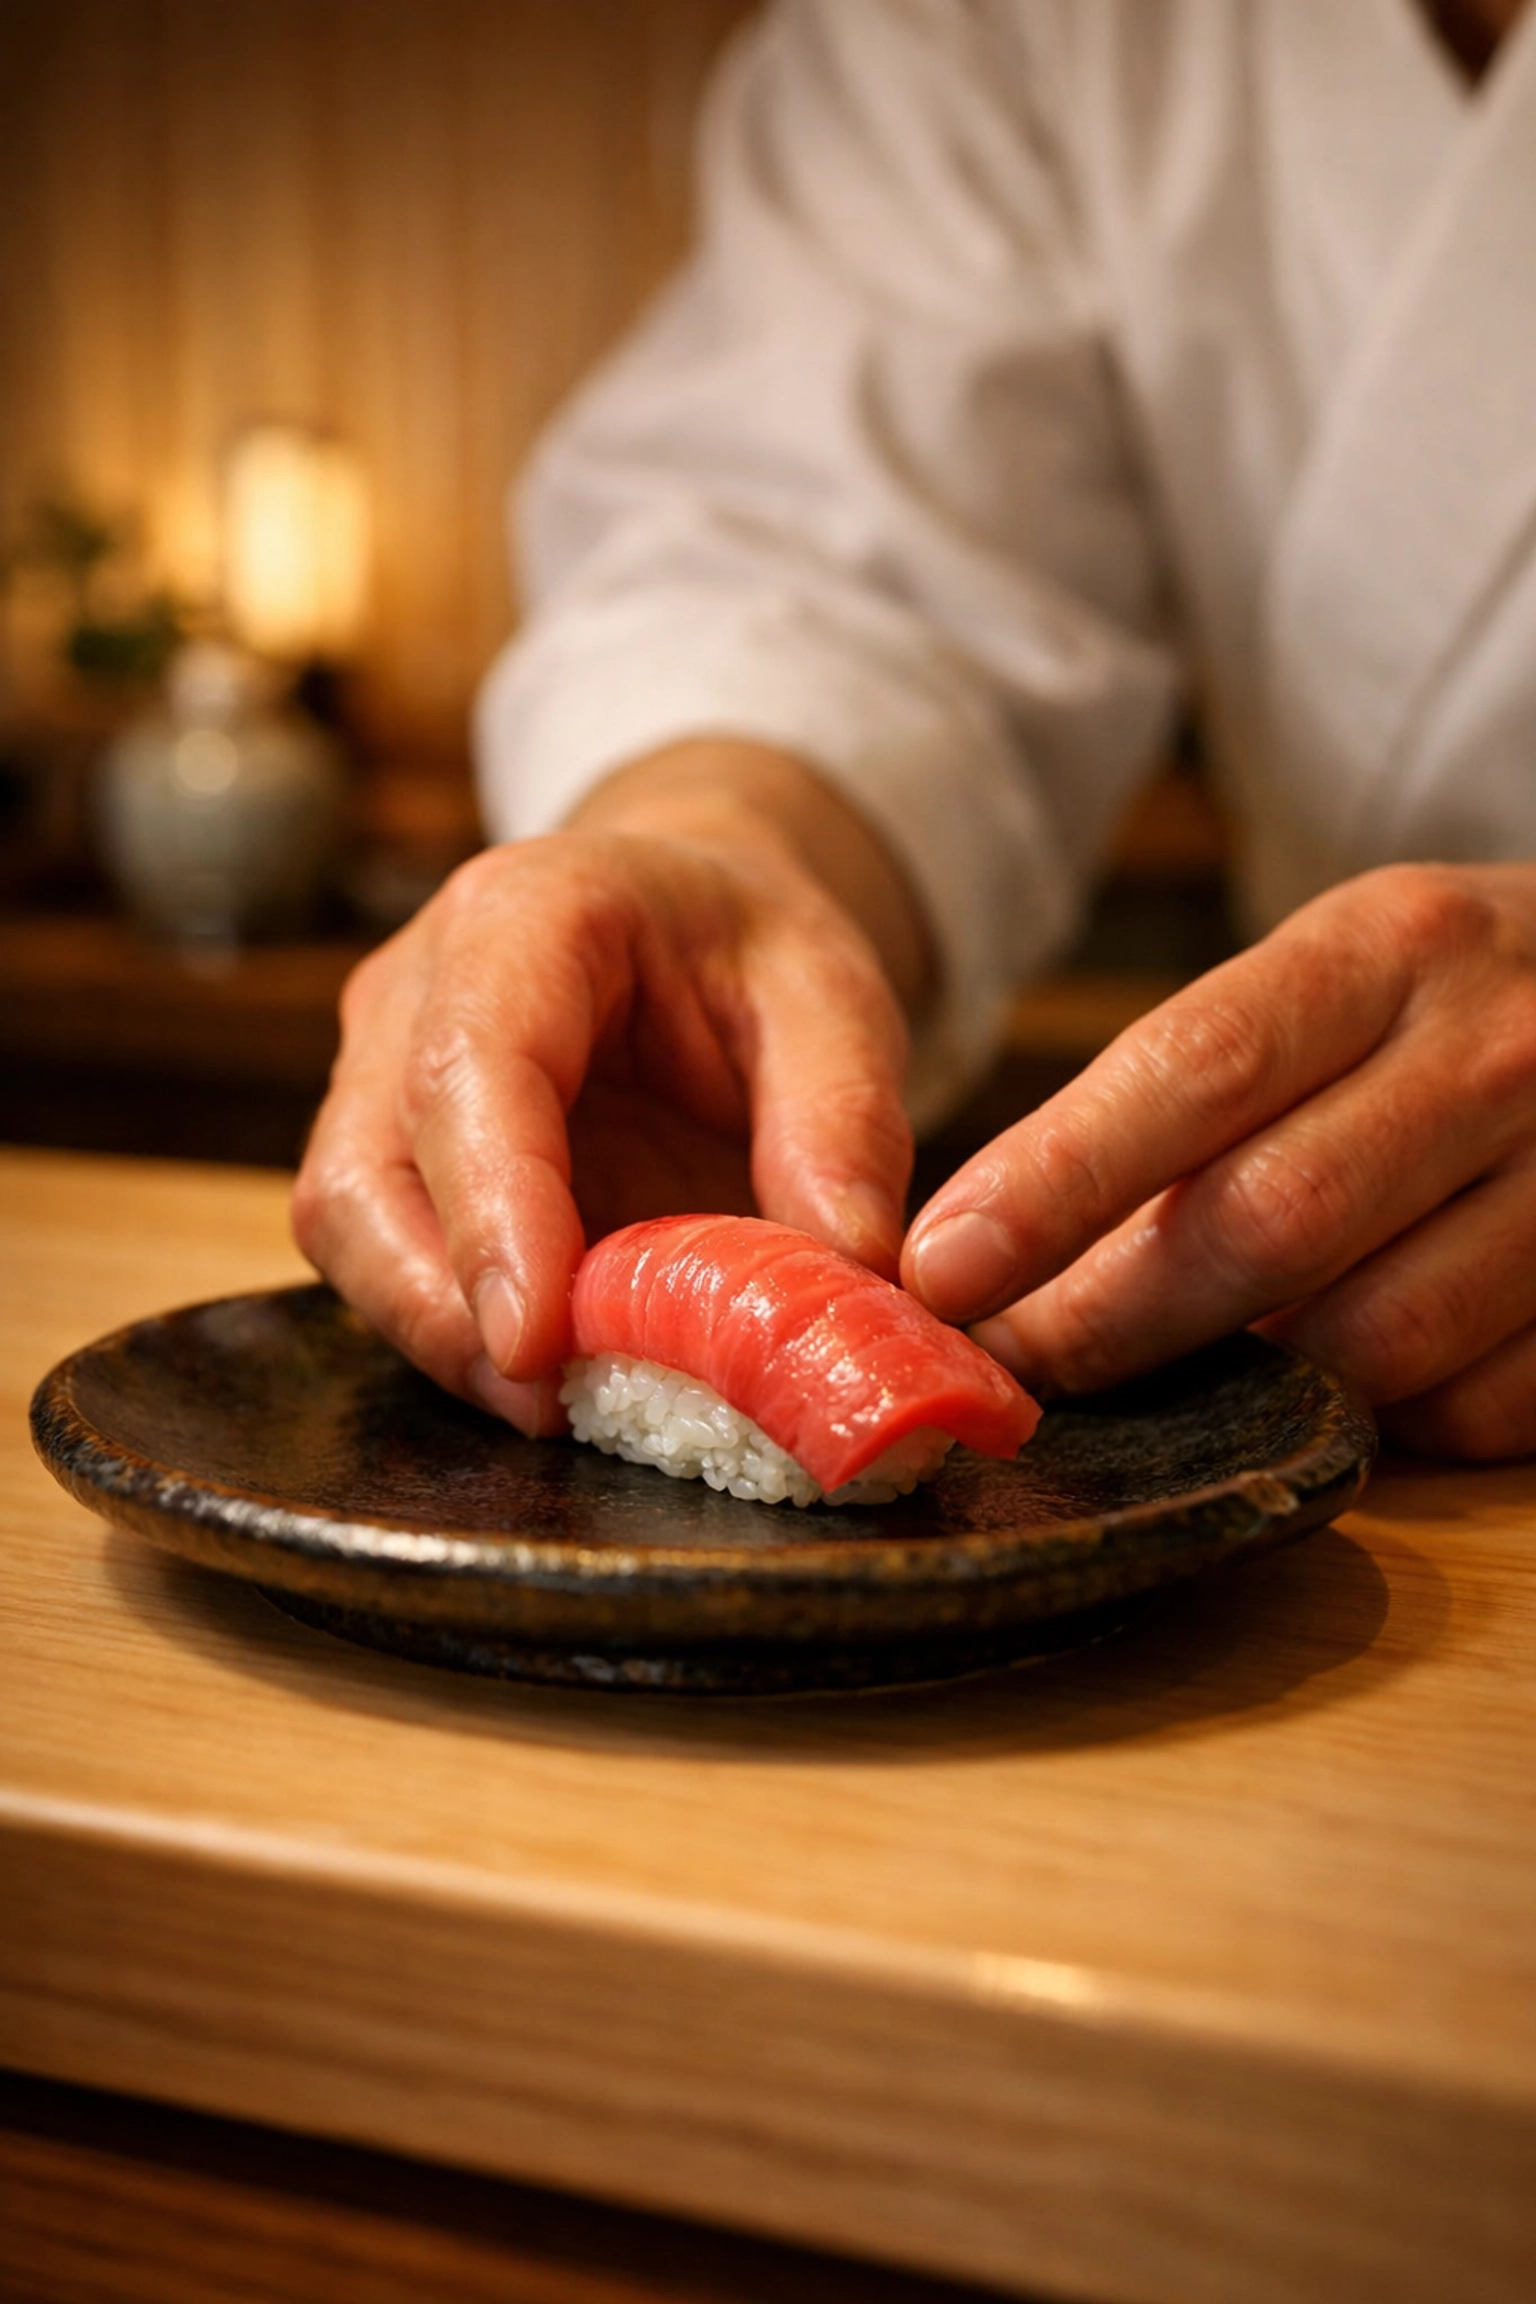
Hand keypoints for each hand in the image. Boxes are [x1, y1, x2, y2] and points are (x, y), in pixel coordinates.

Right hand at [293, 744, 921, 1432]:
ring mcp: (378, 1076)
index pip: (471, 1068)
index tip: (537, 1340)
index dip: (494, 1212)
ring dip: (440, 1335)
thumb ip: (845, 1123)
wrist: (690, 919)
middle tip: (553, 1404)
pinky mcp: (387, 1154)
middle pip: (366, 1170)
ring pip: (348, 1228)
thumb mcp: (835, 999)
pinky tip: (547, 1374)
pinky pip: (383, 1260)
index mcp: (525, 919)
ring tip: (559, 1404)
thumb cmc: (748, 949)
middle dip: (443, 1307)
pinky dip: (456, 1333)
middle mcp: (414, 991)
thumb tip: (851, 1272)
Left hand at [903, 864, 1535, 1459]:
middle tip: (1009, 1367)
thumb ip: (1185, 1089)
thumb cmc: (1440, 1002)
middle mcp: (1498, 1054)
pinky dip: (1379, 1416)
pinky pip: (1472, 1406)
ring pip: (1374, 1340)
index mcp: (1392, 948)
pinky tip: (1333, 1375)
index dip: (1058, 1180)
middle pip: (1273, 1221)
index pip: (1199, 1066)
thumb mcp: (1328, 976)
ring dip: (1245, 1380)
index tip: (942, 1266)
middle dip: (1113, 1318)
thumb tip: (993, 1247)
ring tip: (1170, 1366)